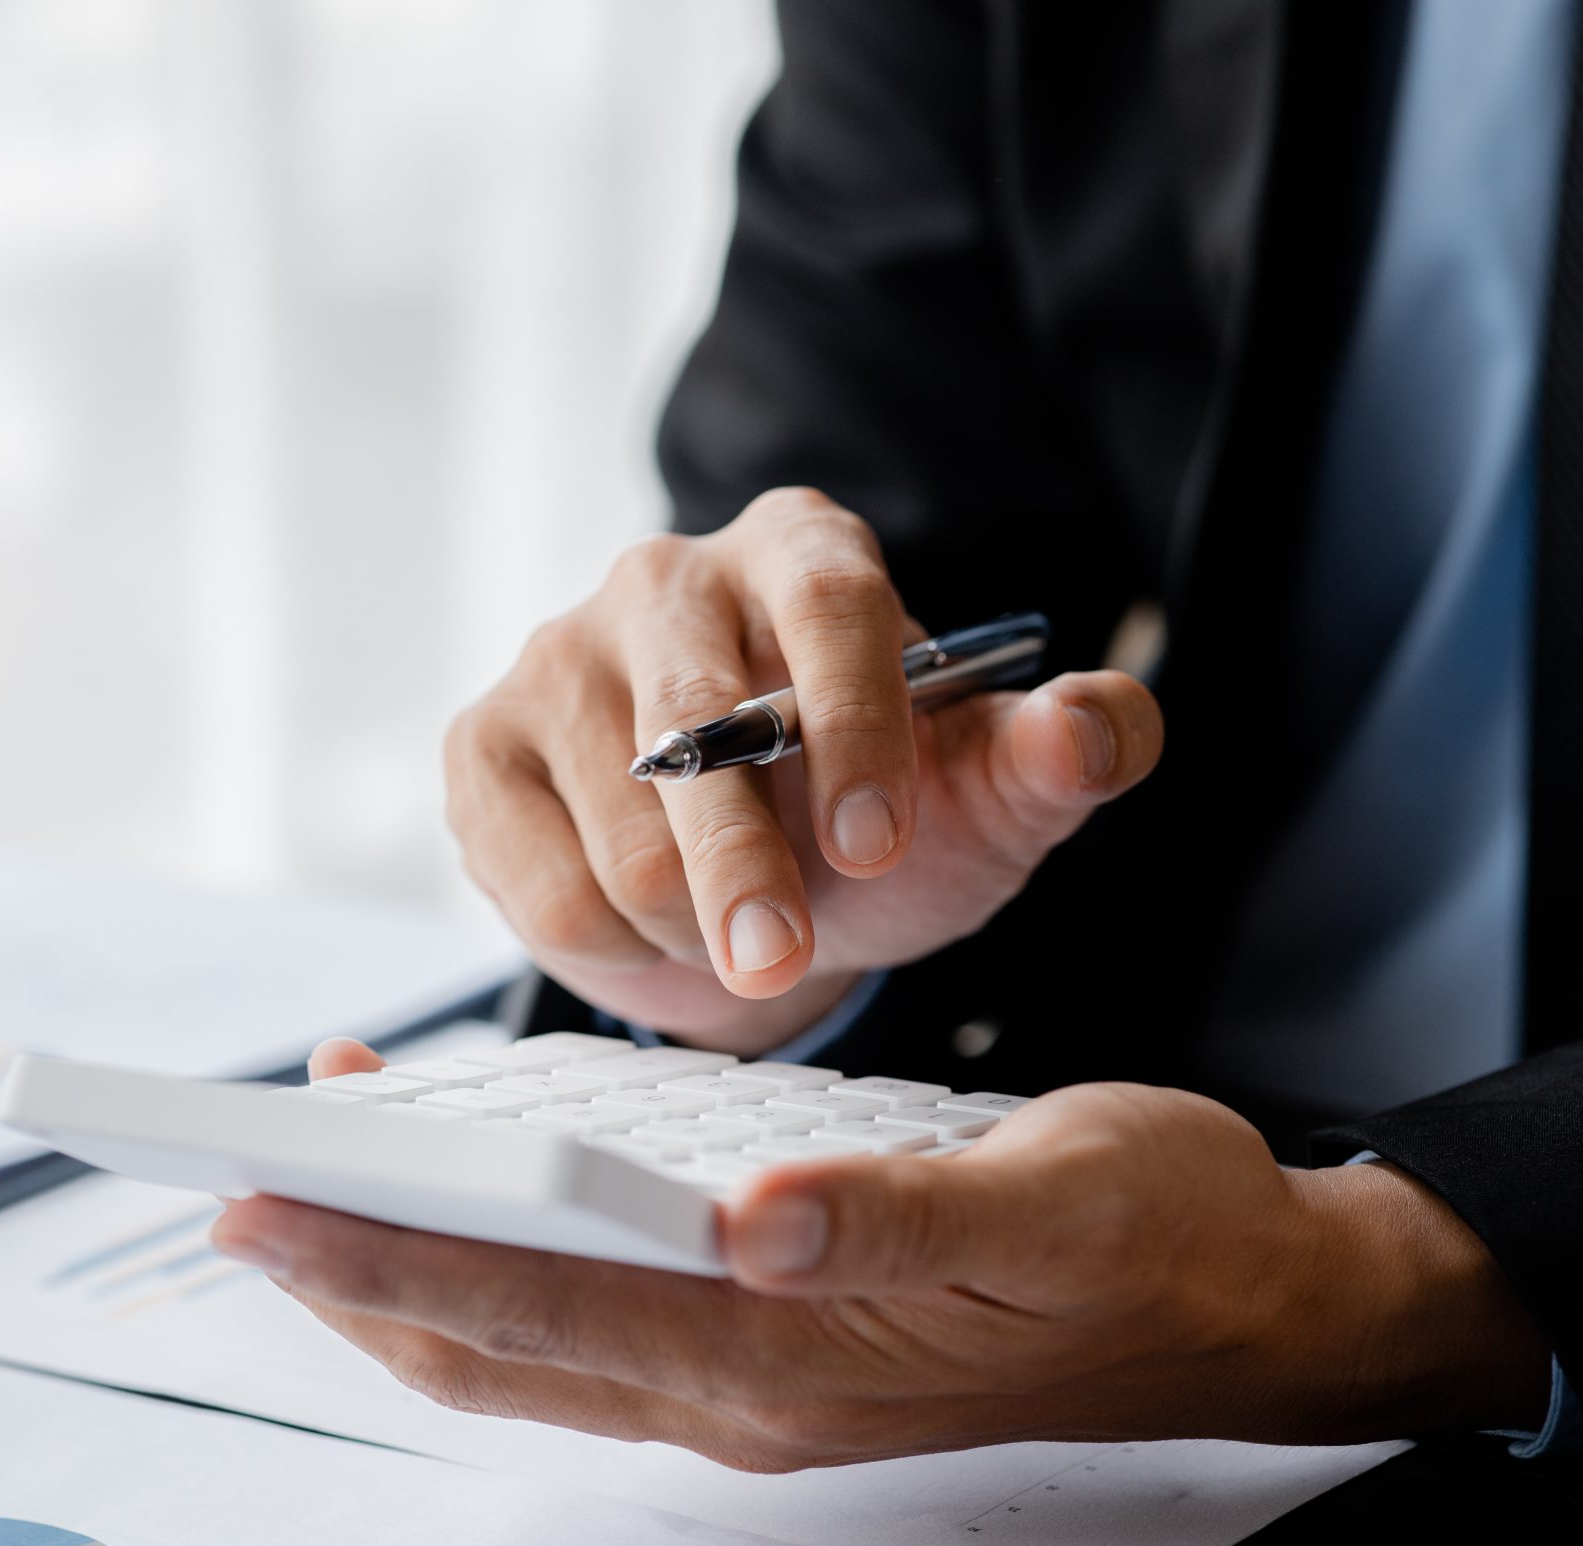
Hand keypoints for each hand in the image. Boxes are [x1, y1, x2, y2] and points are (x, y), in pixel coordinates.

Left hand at [208, 1041, 1550, 1469]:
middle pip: (496, 1343)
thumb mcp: (1055, 1204)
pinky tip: (474, 1162)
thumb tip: (755, 1221)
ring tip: (319, 1165)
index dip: (390, 1261)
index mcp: (792, 1353)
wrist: (1248, 1296)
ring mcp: (752, 1365)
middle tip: (231, 1190)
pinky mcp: (768, 1320)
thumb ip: (904, 1217)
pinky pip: (591, 1299)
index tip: (263, 1205)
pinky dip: (502, 1240)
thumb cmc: (1156, 1239)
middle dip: (351, 1272)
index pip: (542, 1314)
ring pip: (530, 1333)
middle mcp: (745, 1382)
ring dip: (411, 1259)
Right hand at [446, 487, 1163, 1054]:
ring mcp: (555, 655)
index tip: (879, 843)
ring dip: (694, 923)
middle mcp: (667, 578)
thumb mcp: (985, 803)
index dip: (852, 724)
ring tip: (736, 925)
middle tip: (788, 958)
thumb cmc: (874, 828)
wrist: (749, 895)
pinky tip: (654, 928)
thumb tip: (1102, 723)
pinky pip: (547, 886)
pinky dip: (617, 947)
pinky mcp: (481, 748)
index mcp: (802, 551)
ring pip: (623, 831)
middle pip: (696, 722)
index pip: (828, 604)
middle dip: (749, 868)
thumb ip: (1061, 757)